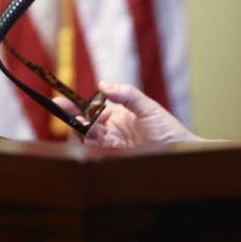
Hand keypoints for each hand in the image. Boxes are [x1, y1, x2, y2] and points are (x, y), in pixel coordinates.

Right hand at [57, 82, 197, 146]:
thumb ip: (127, 94)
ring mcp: (113, 145)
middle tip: (64, 112)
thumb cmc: (168, 129)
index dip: (74, 106)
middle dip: (72, 118)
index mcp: (117, 116)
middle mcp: (111, 131)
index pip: (91, 110)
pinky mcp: (116, 157)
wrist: (182, 152)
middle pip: (84, 125)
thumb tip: (103, 84)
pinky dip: (90, 144)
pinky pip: (98, 150)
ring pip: (88, 138)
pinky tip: (88, 136)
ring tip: (80, 123)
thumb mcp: (148, 108)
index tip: (59, 101)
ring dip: (81, 131)